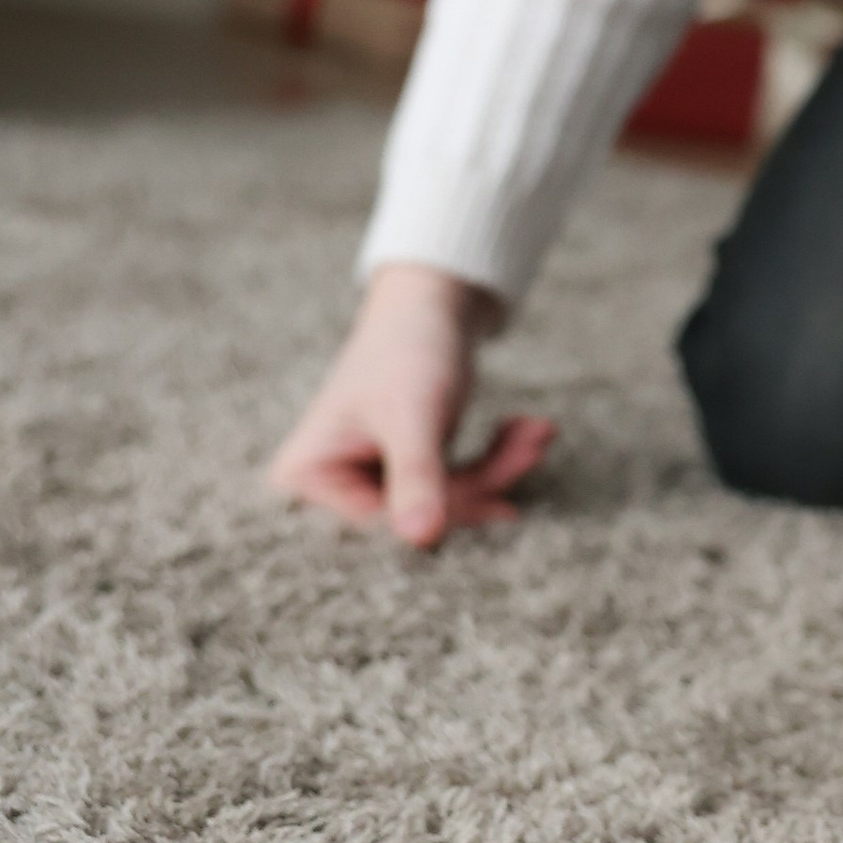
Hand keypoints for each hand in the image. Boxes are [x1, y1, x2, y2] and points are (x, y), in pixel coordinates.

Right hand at [266, 261, 552, 548]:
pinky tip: (529, 431)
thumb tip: (421, 539)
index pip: (379, 525)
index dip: (442, 514)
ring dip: (500, 469)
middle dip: (483, 484)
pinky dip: (497, 462)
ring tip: (538, 431)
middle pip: (417, 518)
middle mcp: (328, 488)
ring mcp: (367, 484)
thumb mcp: (412, 415)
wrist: (430, 303)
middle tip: (534, 446)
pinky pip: (458, 489)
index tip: (503, 499)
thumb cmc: (408, 348)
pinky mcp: (403, 476)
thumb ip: (416, 475)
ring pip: (447, 505)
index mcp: (304, 478)